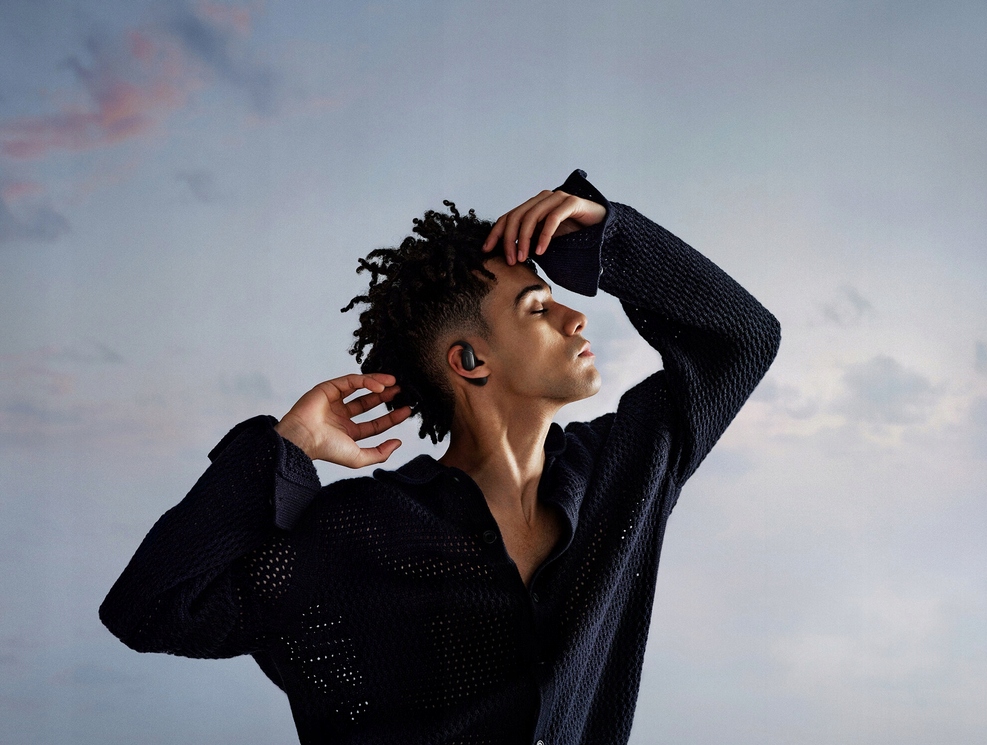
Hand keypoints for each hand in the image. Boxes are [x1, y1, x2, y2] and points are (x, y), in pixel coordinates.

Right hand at [274, 373, 411, 467]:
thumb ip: (380, 453)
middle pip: (368, 403)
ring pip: (360, 389)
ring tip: (394, 383)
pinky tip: (380, 386)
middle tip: (401, 392)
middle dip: (385, 397)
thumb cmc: (327, 449)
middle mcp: (341, 416)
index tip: (406, 411)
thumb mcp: (359, 457)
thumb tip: (398, 443)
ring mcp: (335, 401)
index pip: (374, 424)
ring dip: (378, 384)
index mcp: (347, 432)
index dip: (391, 418)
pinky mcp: (329, 388)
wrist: (304, 438)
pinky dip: (367, 381)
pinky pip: (351, 381)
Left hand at [482, 189, 606, 264]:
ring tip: (523, 258)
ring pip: (532, 216)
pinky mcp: (572, 202)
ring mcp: (557, 198)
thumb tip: (508, 255)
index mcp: (533, 205)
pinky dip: (544, 235)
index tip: (487, 250)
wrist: (602, 226)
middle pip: (516, 216)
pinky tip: (541, 251)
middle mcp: (542, 199)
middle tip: (510, 261)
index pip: (508, 217)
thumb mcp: (546, 238)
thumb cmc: (573, 233)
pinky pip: (553, 218)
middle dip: (509, 240)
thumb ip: (529, 241)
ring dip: (524, 240)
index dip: (495, 233)